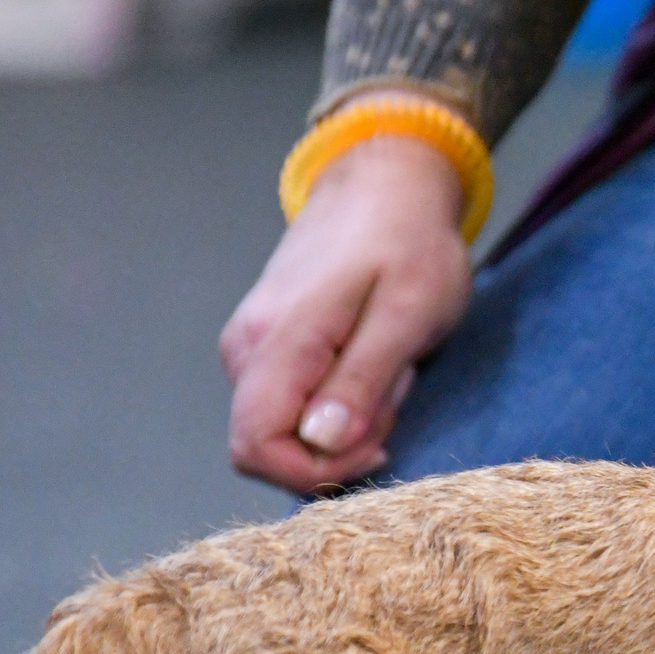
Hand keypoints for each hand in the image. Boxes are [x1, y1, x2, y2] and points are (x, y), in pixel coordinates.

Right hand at [220, 129, 474, 492]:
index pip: (256, 447)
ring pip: (286, 427)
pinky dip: (340, 399)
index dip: (317, 469)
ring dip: (346, 419)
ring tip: (390, 364)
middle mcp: (246, 348)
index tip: (378, 443)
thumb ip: (361, 382)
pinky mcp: (265, 346)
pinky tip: (374, 360)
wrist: (385, 185)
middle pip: (269, 446)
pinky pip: (293, 403)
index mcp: (276, 340)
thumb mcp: (408, 315)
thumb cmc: (408, 243)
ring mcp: (250, 346)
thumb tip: (319, 442)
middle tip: (394, 391)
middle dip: (339, 444)